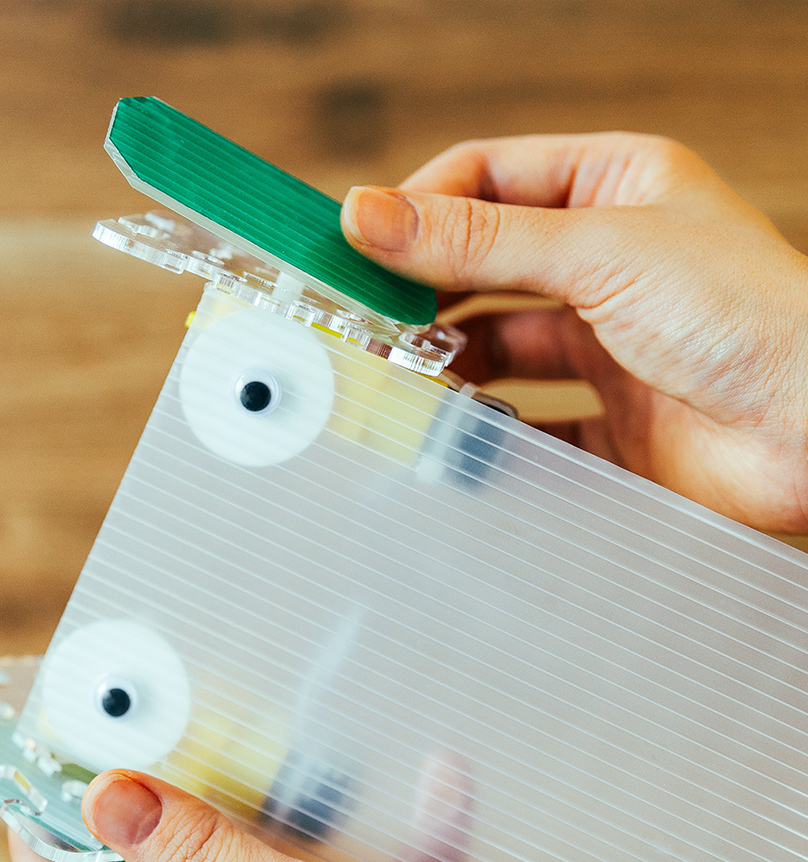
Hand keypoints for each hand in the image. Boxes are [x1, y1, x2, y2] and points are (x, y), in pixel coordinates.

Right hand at [341, 133, 807, 533]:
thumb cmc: (749, 314)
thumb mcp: (599, 250)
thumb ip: (478, 240)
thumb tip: (368, 213)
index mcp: (614, 190)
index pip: (488, 180)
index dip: (420, 208)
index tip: (359, 246)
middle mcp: (610, 265)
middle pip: (485, 267)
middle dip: (426, 293)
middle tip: (371, 323)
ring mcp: (610, 348)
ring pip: (500, 350)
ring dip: (453, 366)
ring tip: (413, 382)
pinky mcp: (614, 426)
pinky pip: (530, 427)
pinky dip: (493, 433)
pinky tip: (468, 434)